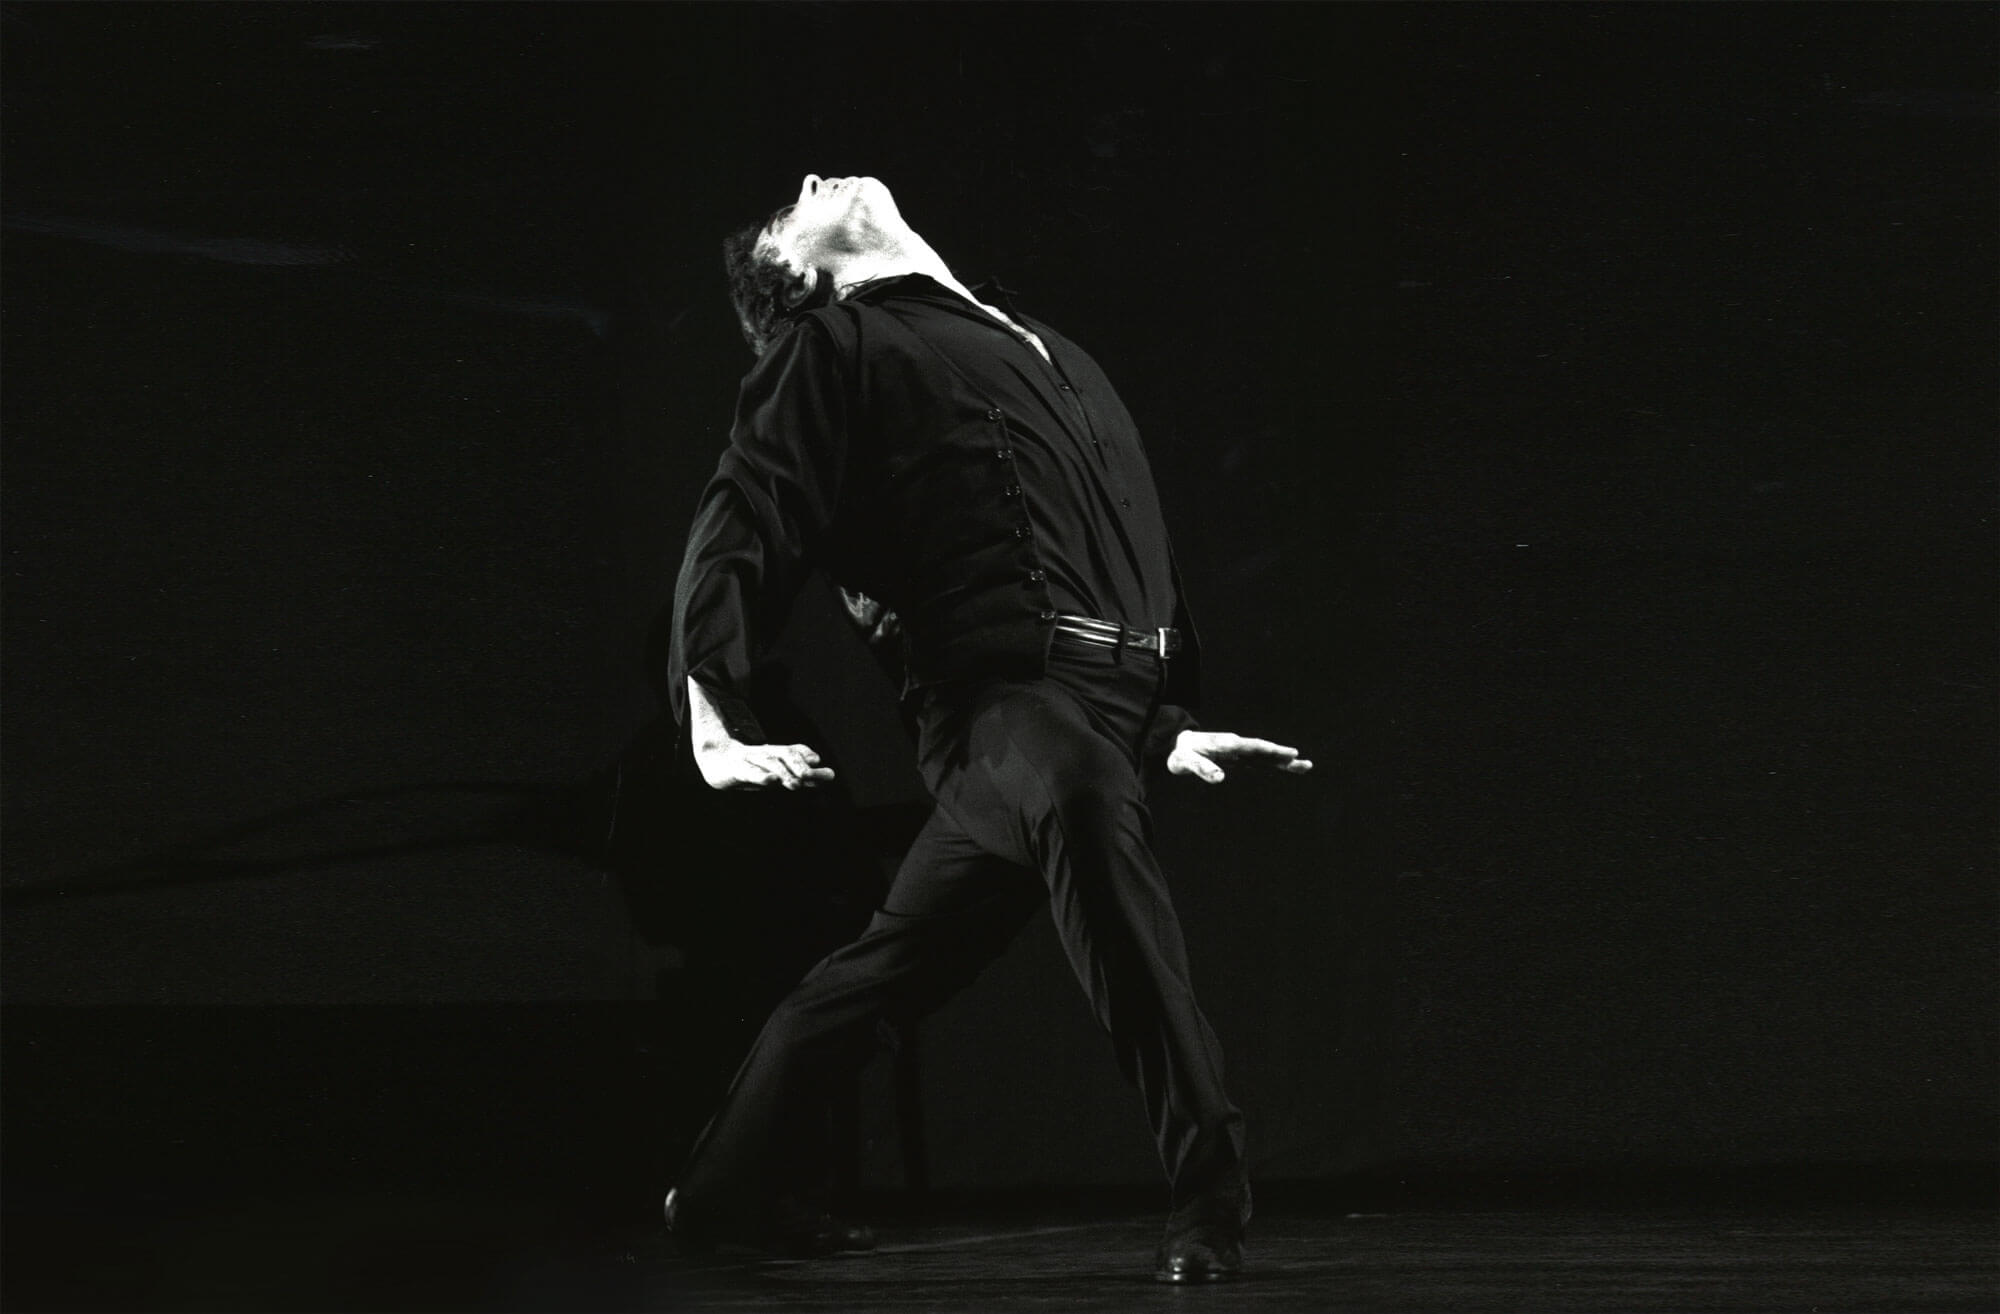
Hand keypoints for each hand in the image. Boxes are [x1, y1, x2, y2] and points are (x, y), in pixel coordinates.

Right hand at [693, 738, 835, 790]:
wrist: (713, 760)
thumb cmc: (749, 766)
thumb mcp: (775, 768)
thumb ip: (801, 773)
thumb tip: (829, 775)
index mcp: (774, 753)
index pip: (792, 750)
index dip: (804, 754)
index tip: (817, 760)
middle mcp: (764, 754)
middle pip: (784, 755)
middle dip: (800, 765)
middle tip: (814, 776)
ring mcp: (750, 760)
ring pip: (769, 764)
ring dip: (785, 773)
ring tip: (797, 784)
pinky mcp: (736, 770)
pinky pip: (750, 773)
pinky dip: (762, 777)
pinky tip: (772, 782)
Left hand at [1166, 730, 1312, 783]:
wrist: (1179, 744)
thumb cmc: (1181, 753)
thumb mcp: (1185, 762)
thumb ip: (1201, 768)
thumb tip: (1221, 778)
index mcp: (1226, 744)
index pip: (1252, 746)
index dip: (1270, 750)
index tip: (1288, 753)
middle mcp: (1236, 745)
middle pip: (1264, 750)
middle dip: (1284, 756)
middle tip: (1304, 762)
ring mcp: (1240, 752)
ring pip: (1266, 756)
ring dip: (1284, 761)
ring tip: (1305, 766)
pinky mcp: (1240, 758)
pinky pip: (1260, 762)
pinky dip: (1275, 765)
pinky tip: (1288, 768)